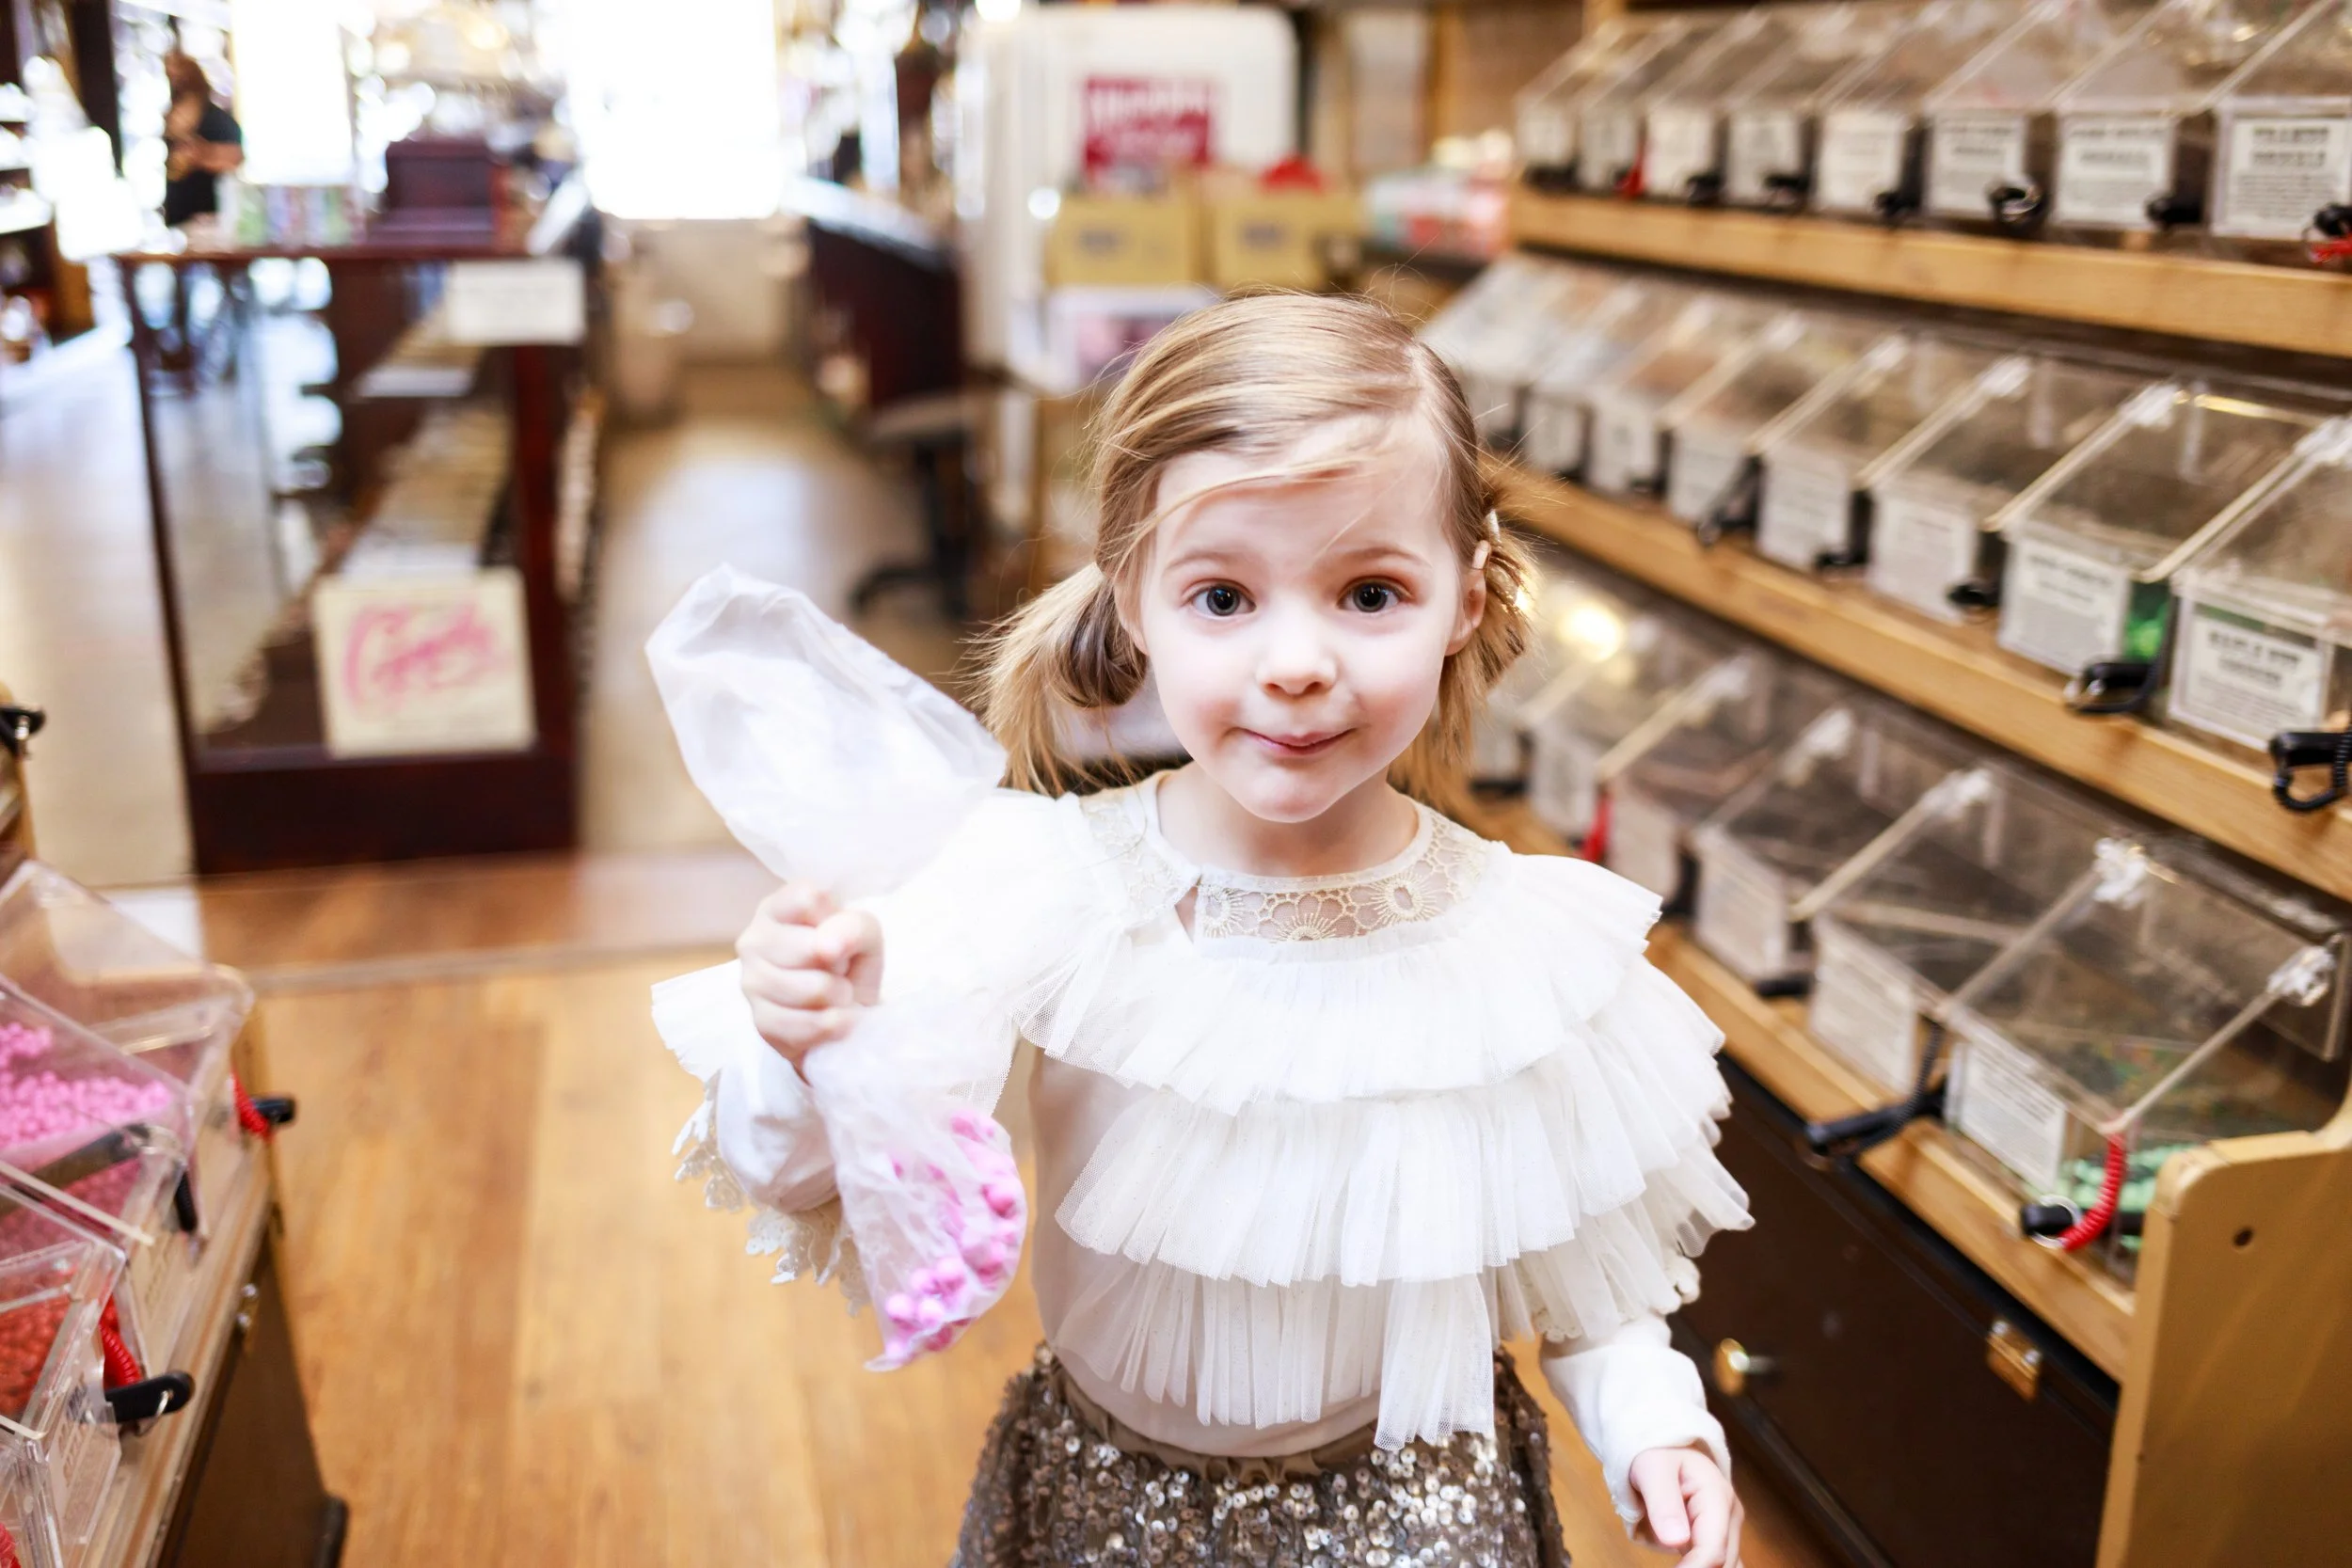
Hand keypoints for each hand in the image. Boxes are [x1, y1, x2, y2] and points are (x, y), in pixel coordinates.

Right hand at [737, 883, 882, 1067]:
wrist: (844, 1012)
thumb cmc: (848, 961)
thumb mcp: (864, 934)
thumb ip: (853, 928)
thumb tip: (826, 946)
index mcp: (777, 907)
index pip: (807, 899)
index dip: (836, 920)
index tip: (837, 932)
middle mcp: (754, 940)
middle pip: (811, 949)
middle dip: (839, 964)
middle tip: (839, 969)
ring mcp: (751, 982)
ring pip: (812, 990)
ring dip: (840, 997)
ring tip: (837, 993)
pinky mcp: (761, 1022)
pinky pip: (809, 1026)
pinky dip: (834, 1025)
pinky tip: (832, 1017)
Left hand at [1628, 1445, 1741, 1567]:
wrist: (1664, 1449)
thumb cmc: (1658, 1455)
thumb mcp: (1652, 1470)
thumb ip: (1663, 1503)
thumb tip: (1675, 1540)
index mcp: (1718, 1496)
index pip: (1713, 1550)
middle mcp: (1730, 1516)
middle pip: (1722, 1563)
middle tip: (1669, 1566)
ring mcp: (1727, 1529)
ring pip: (1724, 1565)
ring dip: (1700, 1566)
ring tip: (1676, 1561)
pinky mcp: (1719, 1539)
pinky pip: (1716, 1562)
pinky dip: (1700, 1565)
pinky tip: (1684, 1562)